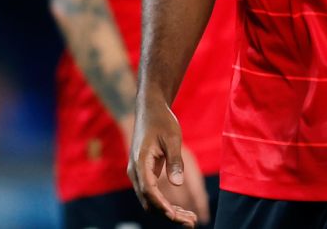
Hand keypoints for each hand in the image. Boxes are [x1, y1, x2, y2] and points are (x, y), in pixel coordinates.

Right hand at [128, 95, 199, 226]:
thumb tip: (177, 183)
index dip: (163, 206)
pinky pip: (153, 194)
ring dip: (169, 212)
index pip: (150, 191)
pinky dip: (166, 204)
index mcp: (140, 162)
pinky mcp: (144, 173)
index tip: (176, 217)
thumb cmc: (161, 121)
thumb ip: (175, 161)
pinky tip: (182, 209)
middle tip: (191, 223)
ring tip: (190, 219)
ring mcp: (138, 173)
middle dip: (169, 215)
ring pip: (151, 201)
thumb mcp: (172, 138)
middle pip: (149, 201)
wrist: (150, 108)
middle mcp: (135, 171)